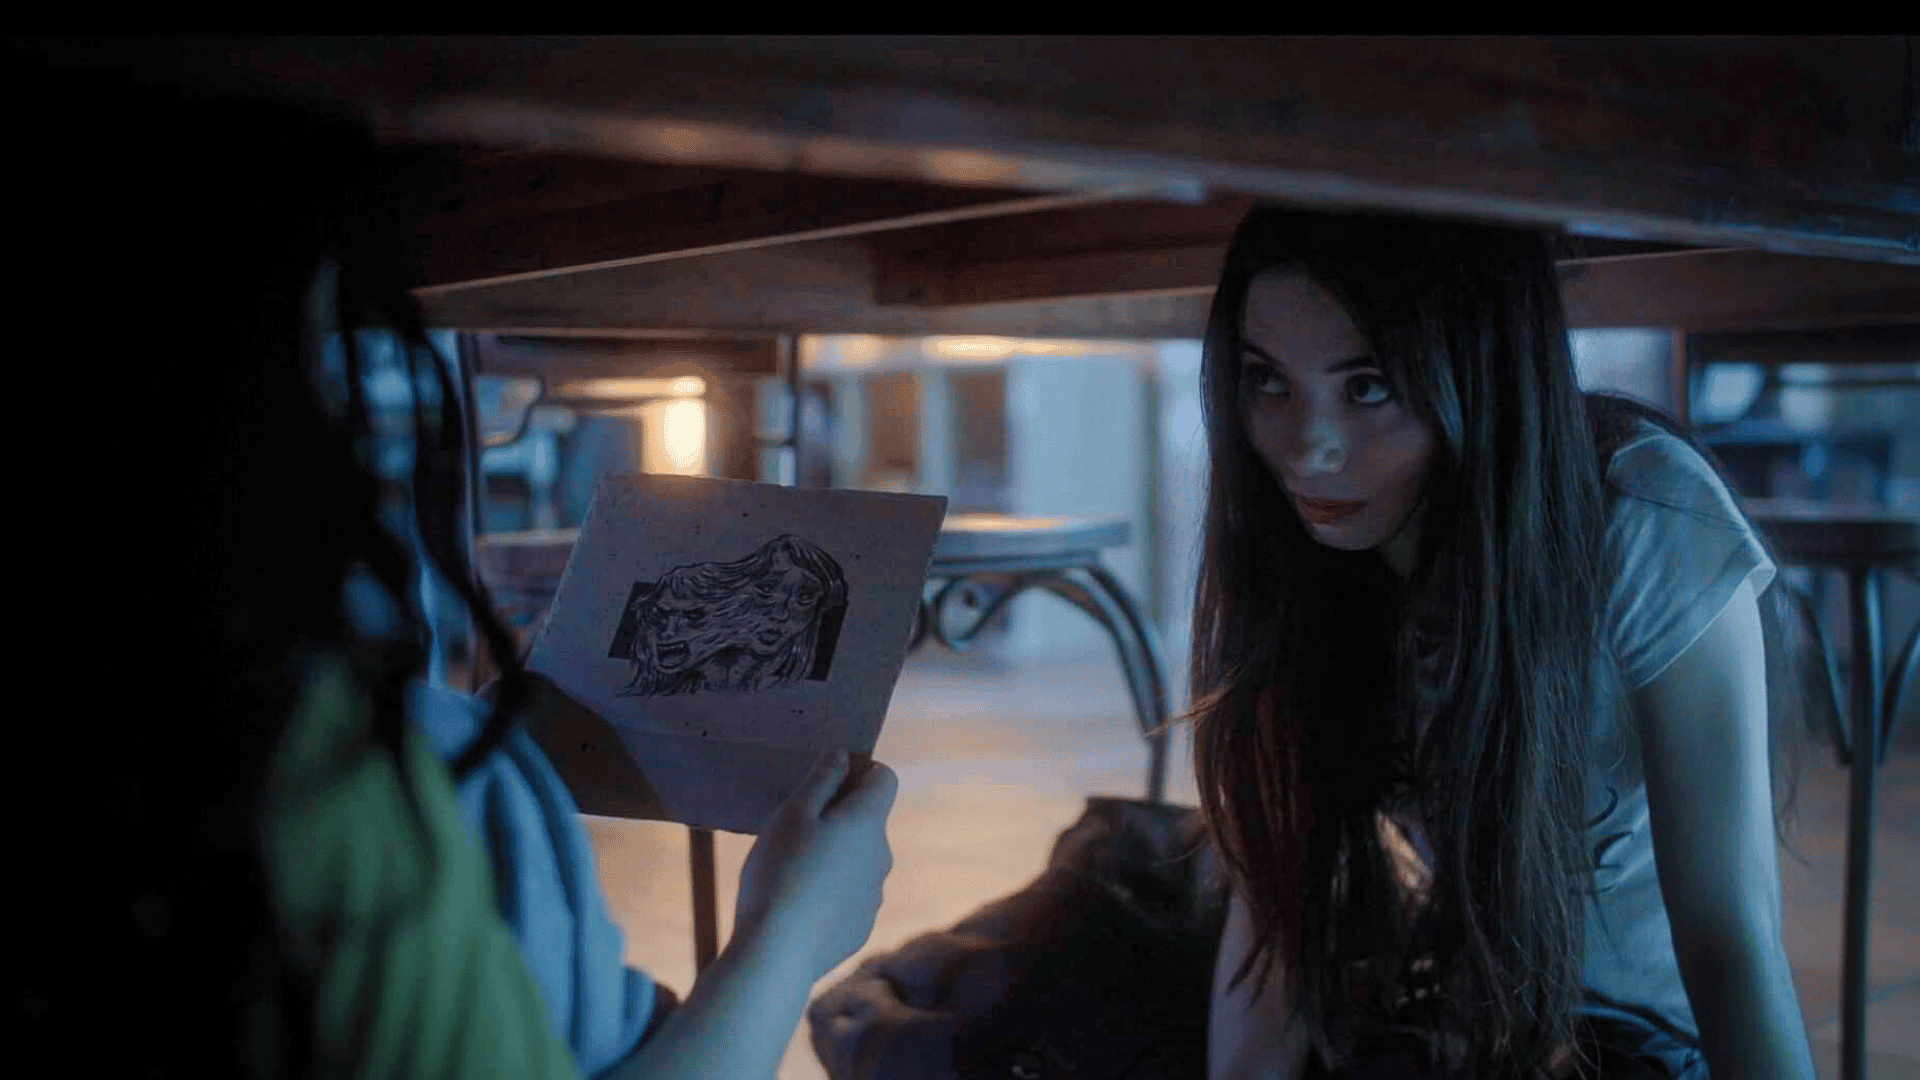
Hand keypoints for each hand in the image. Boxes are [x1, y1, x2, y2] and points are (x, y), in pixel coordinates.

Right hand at [734, 751, 897, 982]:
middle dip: (839, 817)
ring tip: (791, 870)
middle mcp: (882, 857)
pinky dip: (831, 892)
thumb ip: (822, 780)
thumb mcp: (792, 815)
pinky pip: (850, 895)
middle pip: (869, 821)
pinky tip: (797, 905)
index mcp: (868, 822)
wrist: (778, 952)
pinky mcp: (861, 926)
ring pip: (859, 861)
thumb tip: (843, 755)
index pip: (885, 778)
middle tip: (795, 829)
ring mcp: (875, 895)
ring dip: (835, 856)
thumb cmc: (780, 872)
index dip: (860, 771)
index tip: (827, 782)